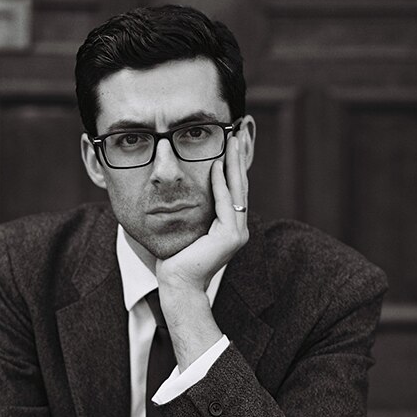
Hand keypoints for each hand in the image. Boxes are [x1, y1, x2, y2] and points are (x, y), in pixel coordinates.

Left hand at [154, 128, 250, 292]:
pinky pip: (225, 203)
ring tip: (233, 140)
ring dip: (234, 163)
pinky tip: (216, 164)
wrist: (178, 284)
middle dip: (239, 157)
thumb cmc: (176, 259)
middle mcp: (238, 228)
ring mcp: (237, 233)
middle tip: (239, 132)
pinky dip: (220, 183)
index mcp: (230, 226)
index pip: (233, 189)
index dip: (234, 164)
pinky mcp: (230, 236)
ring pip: (236, 190)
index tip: (232, 141)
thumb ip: (194, 211)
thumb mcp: (187, 227)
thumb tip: (184, 189)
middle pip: (240, 184)